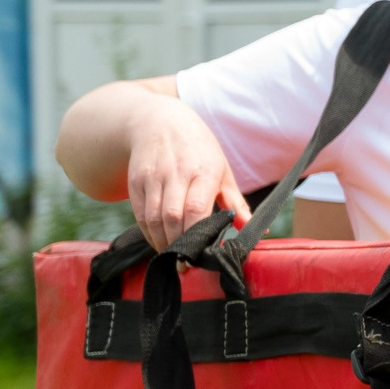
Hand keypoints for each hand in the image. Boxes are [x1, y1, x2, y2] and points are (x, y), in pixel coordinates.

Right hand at [125, 102, 248, 250]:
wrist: (158, 121)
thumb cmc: (198, 149)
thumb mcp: (223, 170)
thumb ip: (236, 202)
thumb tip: (254, 228)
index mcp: (202, 171)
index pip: (195, 209)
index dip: (196, 236)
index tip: (201, 257)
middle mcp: (175, 175)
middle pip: (172, 218)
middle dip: (178, 247)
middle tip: (186, 266)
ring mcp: (152, 178)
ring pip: (153, 219)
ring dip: (162, 244)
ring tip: (174, 259)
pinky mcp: (135, 183)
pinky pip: (140, 215)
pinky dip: (149, 234)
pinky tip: (160, 243)